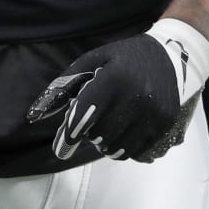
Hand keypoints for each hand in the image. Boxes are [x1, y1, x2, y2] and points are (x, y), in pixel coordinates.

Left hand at [26, 19, 208, 162]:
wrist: (172, 56)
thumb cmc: (124, 58)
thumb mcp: (93, 60)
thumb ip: (65, 85)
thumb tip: (35, 114)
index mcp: (114, 78)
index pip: (86, 115)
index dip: (71, 133)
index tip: (62, 146)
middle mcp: (136, 97)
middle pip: (99, 135)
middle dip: (89, 133)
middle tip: (91, 123)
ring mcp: (153, 114)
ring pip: (116, 148)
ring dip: (105, 142)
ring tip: (107, 126)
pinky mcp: (165, 125)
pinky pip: (136, 152)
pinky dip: (123, 147)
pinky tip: (123, 132)